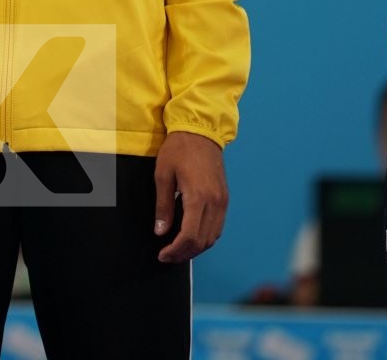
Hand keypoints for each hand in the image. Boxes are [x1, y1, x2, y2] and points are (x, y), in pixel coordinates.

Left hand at [153, 131, 227, 262]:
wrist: (201, 130)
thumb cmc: (179, 149)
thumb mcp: (163, 174)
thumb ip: (163, 205)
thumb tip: (161, 231)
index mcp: (198, 197)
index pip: (189, 236)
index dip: (176, 250)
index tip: (162, 254)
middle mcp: (215, 202)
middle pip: (203, 241)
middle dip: (184, 253)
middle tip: (168, 255)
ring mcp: (223, 201)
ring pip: (213, 237)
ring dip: (196, 247)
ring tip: (178, 249)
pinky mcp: (225, 198)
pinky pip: (218, 226)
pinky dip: (206, 237)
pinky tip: (192, 235)